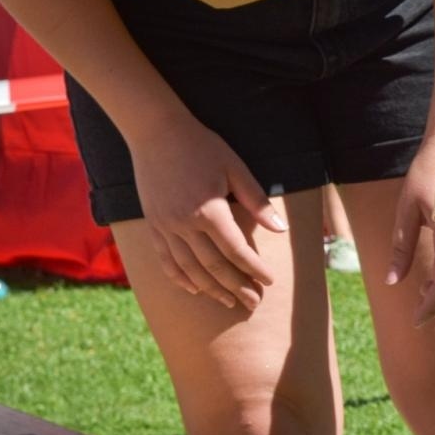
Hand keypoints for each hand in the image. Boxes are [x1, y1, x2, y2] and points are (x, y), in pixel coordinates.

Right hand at [128, 114, 284, 308]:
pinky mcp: (153, 224)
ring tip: (228, 302)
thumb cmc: (202, 146)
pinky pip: (165, 259)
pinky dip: (179, 277)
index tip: (269, 282)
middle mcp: (184, 223)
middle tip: (253, 303)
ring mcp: (165, 226)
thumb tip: (280, 229)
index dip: (254, 269)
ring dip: (210, 289)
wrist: (155, 131)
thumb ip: (256, 201)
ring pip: (188, 268)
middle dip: (236, 287)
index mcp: (209, 210)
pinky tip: (194, 289)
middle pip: (213, 266)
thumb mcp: (235, 167)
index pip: (236, 250)